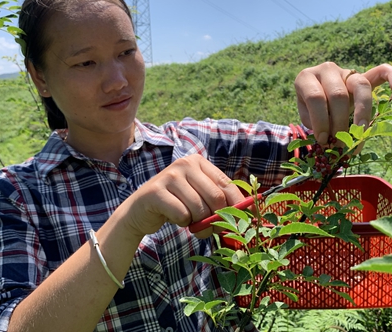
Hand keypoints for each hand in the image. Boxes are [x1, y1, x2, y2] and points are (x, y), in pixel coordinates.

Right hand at [119, 154, 245, 238]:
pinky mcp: (156, 191)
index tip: (251, 217)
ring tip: (190, 223)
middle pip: (215, 198)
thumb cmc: (176, 205)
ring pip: (199, 208)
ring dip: (198, 224)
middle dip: (216, 219)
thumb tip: (249, 212)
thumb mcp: (199, 198)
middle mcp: (184, 164)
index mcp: (198, 162)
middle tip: (210, 229)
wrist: (140, 211)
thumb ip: (219, 201)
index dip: (240, 203)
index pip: (226, 184)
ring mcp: (169, 176)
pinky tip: (173, 218)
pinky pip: (182, 215)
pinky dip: (182, 223)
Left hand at [295, 62, 391, 144]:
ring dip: (362, 113)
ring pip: (360, 86)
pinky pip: (381, 71)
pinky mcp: (362, 76)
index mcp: (306, 78)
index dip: (320, 121)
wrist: (313, 97)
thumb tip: (334, 142)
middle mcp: (326, 70)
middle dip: (340, 122)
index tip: (323, 140)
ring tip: (361, 132)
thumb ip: (318, 124)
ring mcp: (346, 71)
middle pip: (338, 94)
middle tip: (340, 144)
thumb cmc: (310, 110)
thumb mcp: (307, 116)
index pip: (316, 98)